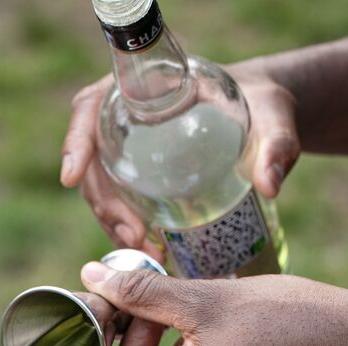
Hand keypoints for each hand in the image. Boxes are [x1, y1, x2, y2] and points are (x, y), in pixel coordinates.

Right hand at [61, 65, 299, 255]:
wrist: (266, 122)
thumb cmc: (267, 108)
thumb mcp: (275, 120)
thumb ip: (277, 146)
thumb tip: (270, 184)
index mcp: (143, 90)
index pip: (90, 109)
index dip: (76, 142)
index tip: (71, 177)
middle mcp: (127, 120)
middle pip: (93, 163)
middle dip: (103, 204)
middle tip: (133, 237)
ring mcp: (131, 152)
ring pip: (103, 190)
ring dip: (113, 225)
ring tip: (145, 253)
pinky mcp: (141, 178)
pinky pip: (121, 204)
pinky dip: (128, 230)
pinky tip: (150, 252)